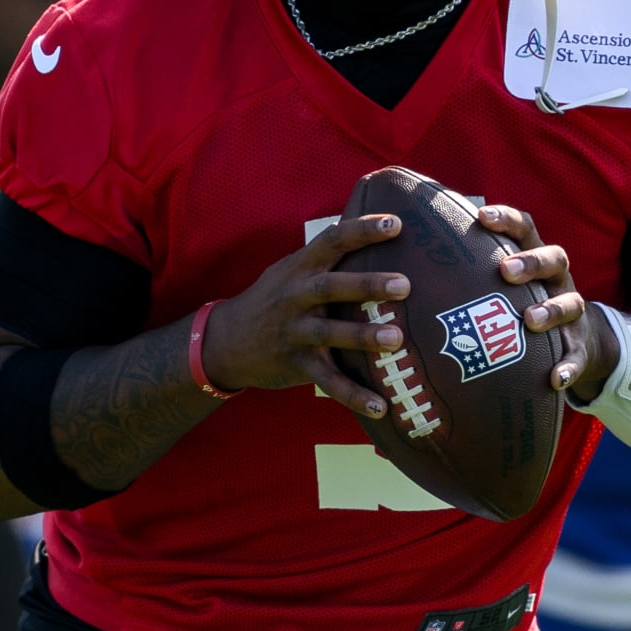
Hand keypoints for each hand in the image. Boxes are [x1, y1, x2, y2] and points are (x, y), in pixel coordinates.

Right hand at [199, 214, 413, 419]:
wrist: (225, 342)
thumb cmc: (273, 299)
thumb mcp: (290, 270)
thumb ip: (326, 257)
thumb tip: (377, 230)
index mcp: (300, 268)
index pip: (332, 240)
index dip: (361, 230)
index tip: (394, 223)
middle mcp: (295, 297)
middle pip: (332, 287)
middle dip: (367, 285)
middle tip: (404, 285)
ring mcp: (294, 332)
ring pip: (330, 334)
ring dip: (362, 336)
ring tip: (397, 340)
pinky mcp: (295, 365)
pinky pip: (327, 382)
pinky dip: (353, 396)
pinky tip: (381, 406)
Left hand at [471, 207, 615, 395]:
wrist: (575, 340)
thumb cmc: (522, 304)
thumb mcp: (505, 284)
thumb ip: (473, 270)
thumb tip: (412, 256)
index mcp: (537, 258)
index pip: (526, 229)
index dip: (507, 220)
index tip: (481, 216)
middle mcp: (557, 280)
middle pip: (554, 259)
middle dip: (530, 263)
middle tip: (505, 271)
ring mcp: (572, 312)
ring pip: (570, 304)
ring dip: (550, 310)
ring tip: (530, 321)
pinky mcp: (579, 345)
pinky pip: (578, 356)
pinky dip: (569, 366)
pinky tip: (556, 379)